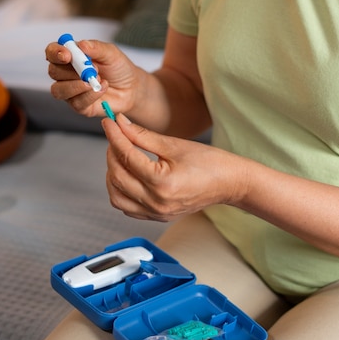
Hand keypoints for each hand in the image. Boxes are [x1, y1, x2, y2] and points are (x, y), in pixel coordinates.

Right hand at [46, 39, 140, 117]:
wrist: (131, 87)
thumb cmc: (118, 68)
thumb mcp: (111, 53)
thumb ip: (96, 47)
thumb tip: (82, 44)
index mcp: (70, 57)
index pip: (52, 52)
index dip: (55, 53)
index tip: (67, 55)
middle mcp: (66, 74)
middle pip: (53, 71)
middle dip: (72, 71)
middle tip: (93, 69)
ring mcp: (70, 91)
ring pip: (58, 90)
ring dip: (77, 85)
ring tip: (97, 80)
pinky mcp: (79, 106)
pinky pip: (75, 102)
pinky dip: (90, 95)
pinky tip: (102, 89)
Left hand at [103, 114, 248, 220]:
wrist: (230, 183)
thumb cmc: (210, 162)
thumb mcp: (175, 144)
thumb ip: (142, 135)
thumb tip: (120, 124)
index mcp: (162, 183)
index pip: (126, 157)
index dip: (114, 136)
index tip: (109, 122)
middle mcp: (156, 203)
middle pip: (117, 176)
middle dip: (112, 152)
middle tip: (116, 135)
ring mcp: (156, 213)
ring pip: (116, 196)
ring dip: (112, 173)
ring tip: (121, 155)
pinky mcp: (157, 217)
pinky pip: (127, 207)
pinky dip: (120, 190)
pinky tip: (127, 174)